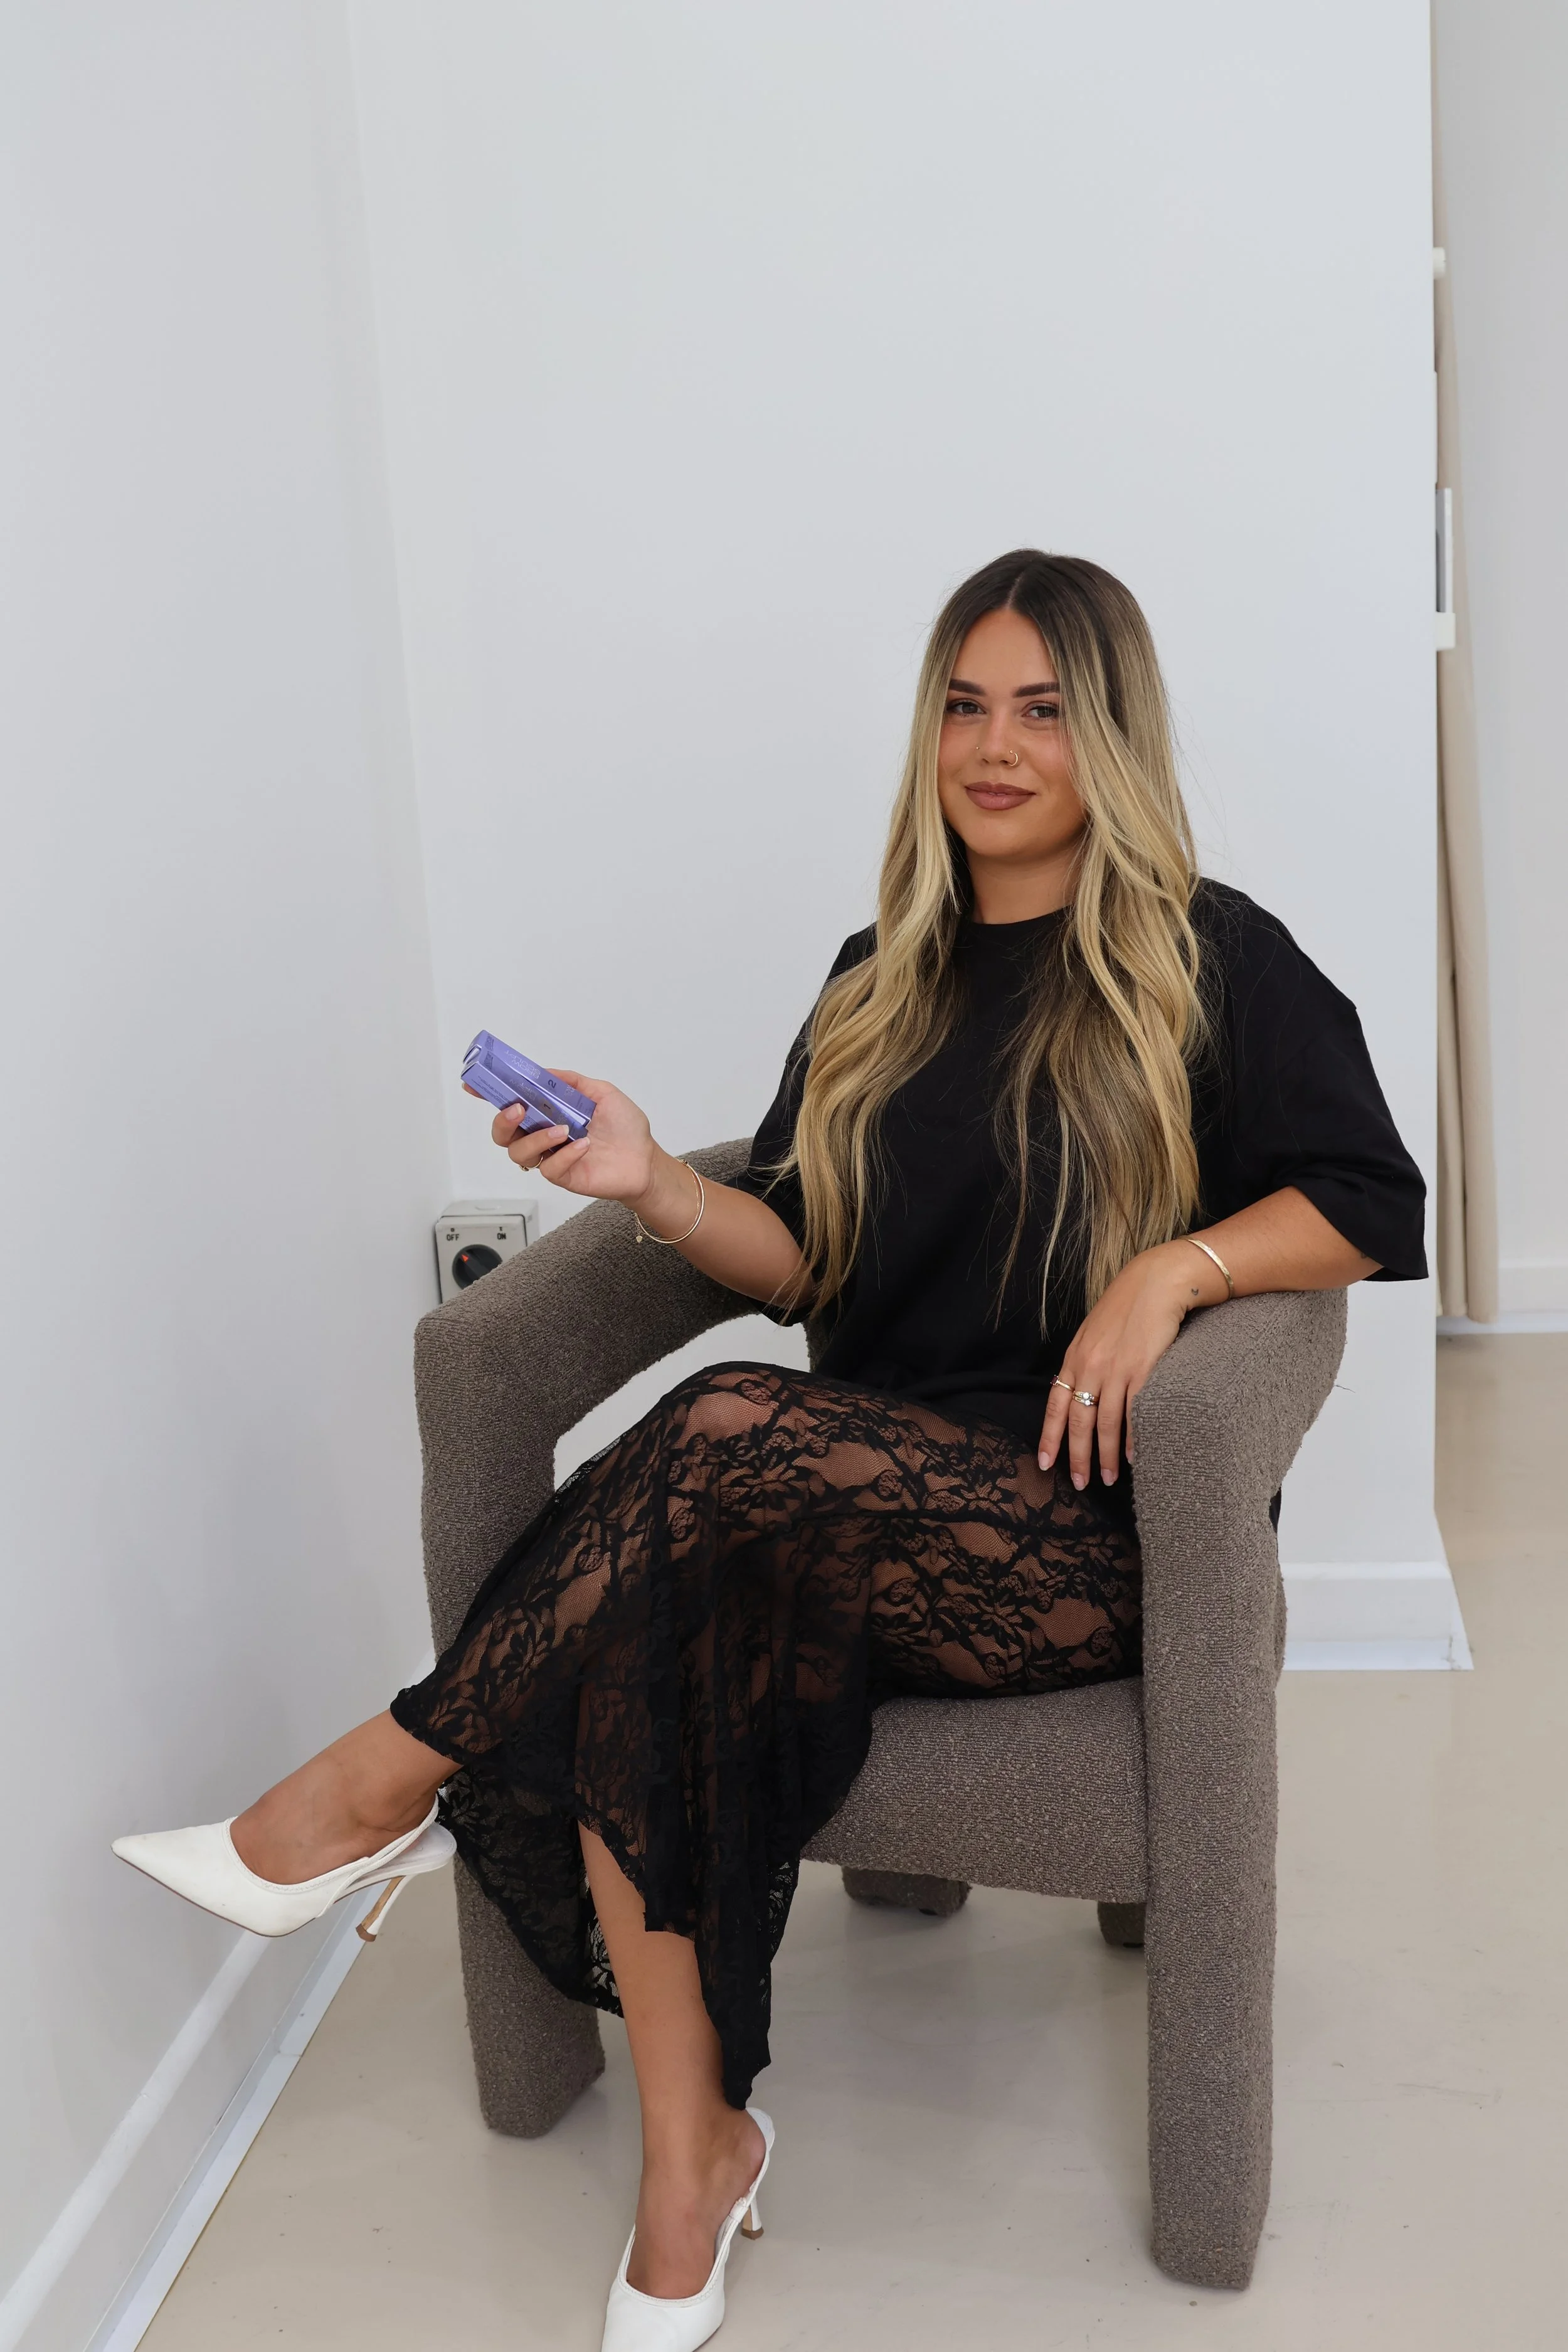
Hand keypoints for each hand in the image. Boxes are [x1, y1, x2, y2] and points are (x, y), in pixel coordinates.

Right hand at [470, 1070, 656, 1205]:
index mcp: (548, 1114)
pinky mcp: (563, 1176)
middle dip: (503, 1120)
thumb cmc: (626, 1128)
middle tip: (518, 1110)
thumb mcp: (602, 1093)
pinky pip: (549, 1168)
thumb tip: (544, 1072)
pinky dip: (565, 1155)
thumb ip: (571, 1082)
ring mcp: (551, 1157)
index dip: (490, 1095)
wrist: (645, 1160)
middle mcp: (544, 1136)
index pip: (512, 1104)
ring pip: (519, 1152)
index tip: (474, 1085)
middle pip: (503, 1134)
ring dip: (537, 1138)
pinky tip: (584, 1146)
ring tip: (563, 1130)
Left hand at [1038, 1239, 1224, 1488]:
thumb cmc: (1127, 1308)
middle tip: (1080, 1483)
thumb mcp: (1094, 1333)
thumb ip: (1086, 1362)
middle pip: (1078, 1421)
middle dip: (1077, 1457)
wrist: (1156, 1283)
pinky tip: (1134, 1456)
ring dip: (1107, 1455)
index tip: (1045, 1463)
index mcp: (1074, 1358)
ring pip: (1106, 1424)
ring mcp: (1115, 1370)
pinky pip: (1134, 1414)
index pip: (1055, 1405)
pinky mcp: (1142, 1370)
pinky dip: (1133, 1439)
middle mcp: (1090, 1366)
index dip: (1049, 1437)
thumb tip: (1084, 1394)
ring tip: (1109, 1478)